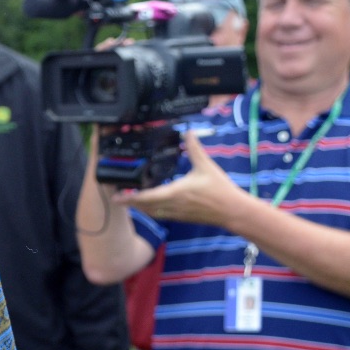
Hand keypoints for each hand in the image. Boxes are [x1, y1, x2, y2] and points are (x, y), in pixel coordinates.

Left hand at [115, 130, 245, 227]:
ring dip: (139, 208)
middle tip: (116, 198)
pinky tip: (147, 207)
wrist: (232, 211)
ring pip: (151, 213)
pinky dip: (150, 211)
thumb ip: (194, 148)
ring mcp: (176, 213)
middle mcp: (172, 205)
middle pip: (144, 207)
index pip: (147, 197)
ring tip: (128, 202)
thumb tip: (188, 132)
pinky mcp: (181, 218)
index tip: (116, 197)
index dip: (130, 198)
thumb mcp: (205, 165)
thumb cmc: (220, 189)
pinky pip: (160, 215)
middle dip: (129, 203)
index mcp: (175, 192)